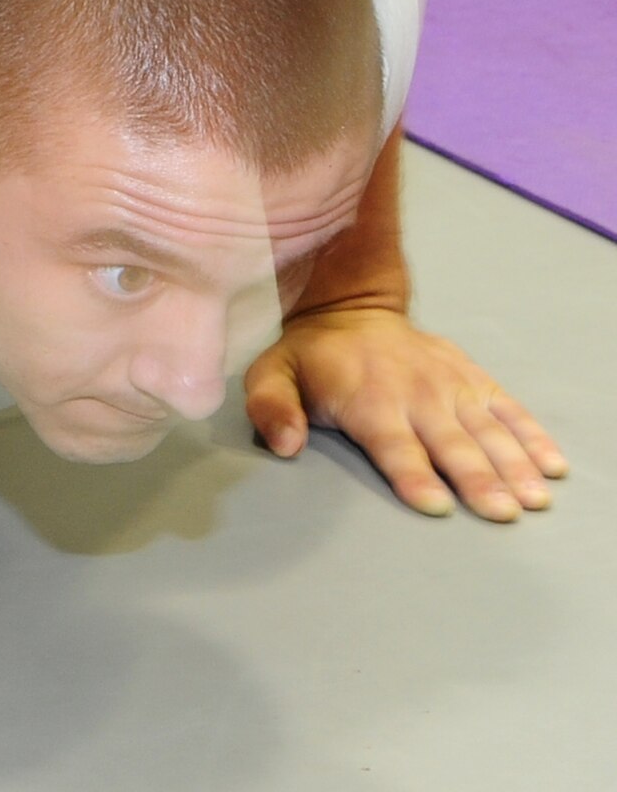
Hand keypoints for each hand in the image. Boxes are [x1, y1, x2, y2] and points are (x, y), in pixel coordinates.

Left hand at [244, 308, 566, 521]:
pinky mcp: (473, 379)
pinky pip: (509, 408)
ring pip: (488, 429)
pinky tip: (553, 466)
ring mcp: (450, 384)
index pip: (394, 444)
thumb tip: (285, 445)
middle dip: (477, 478)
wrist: (352, 309)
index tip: (436, 504)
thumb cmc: (310, 358)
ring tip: (534, 499)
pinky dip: (532, 435)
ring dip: (513, 464)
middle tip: (502, 513)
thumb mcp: (270, 374)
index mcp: (367, 398)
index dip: (414, 474)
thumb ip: (272, 409)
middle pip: (450, 443)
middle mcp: (416, 392)